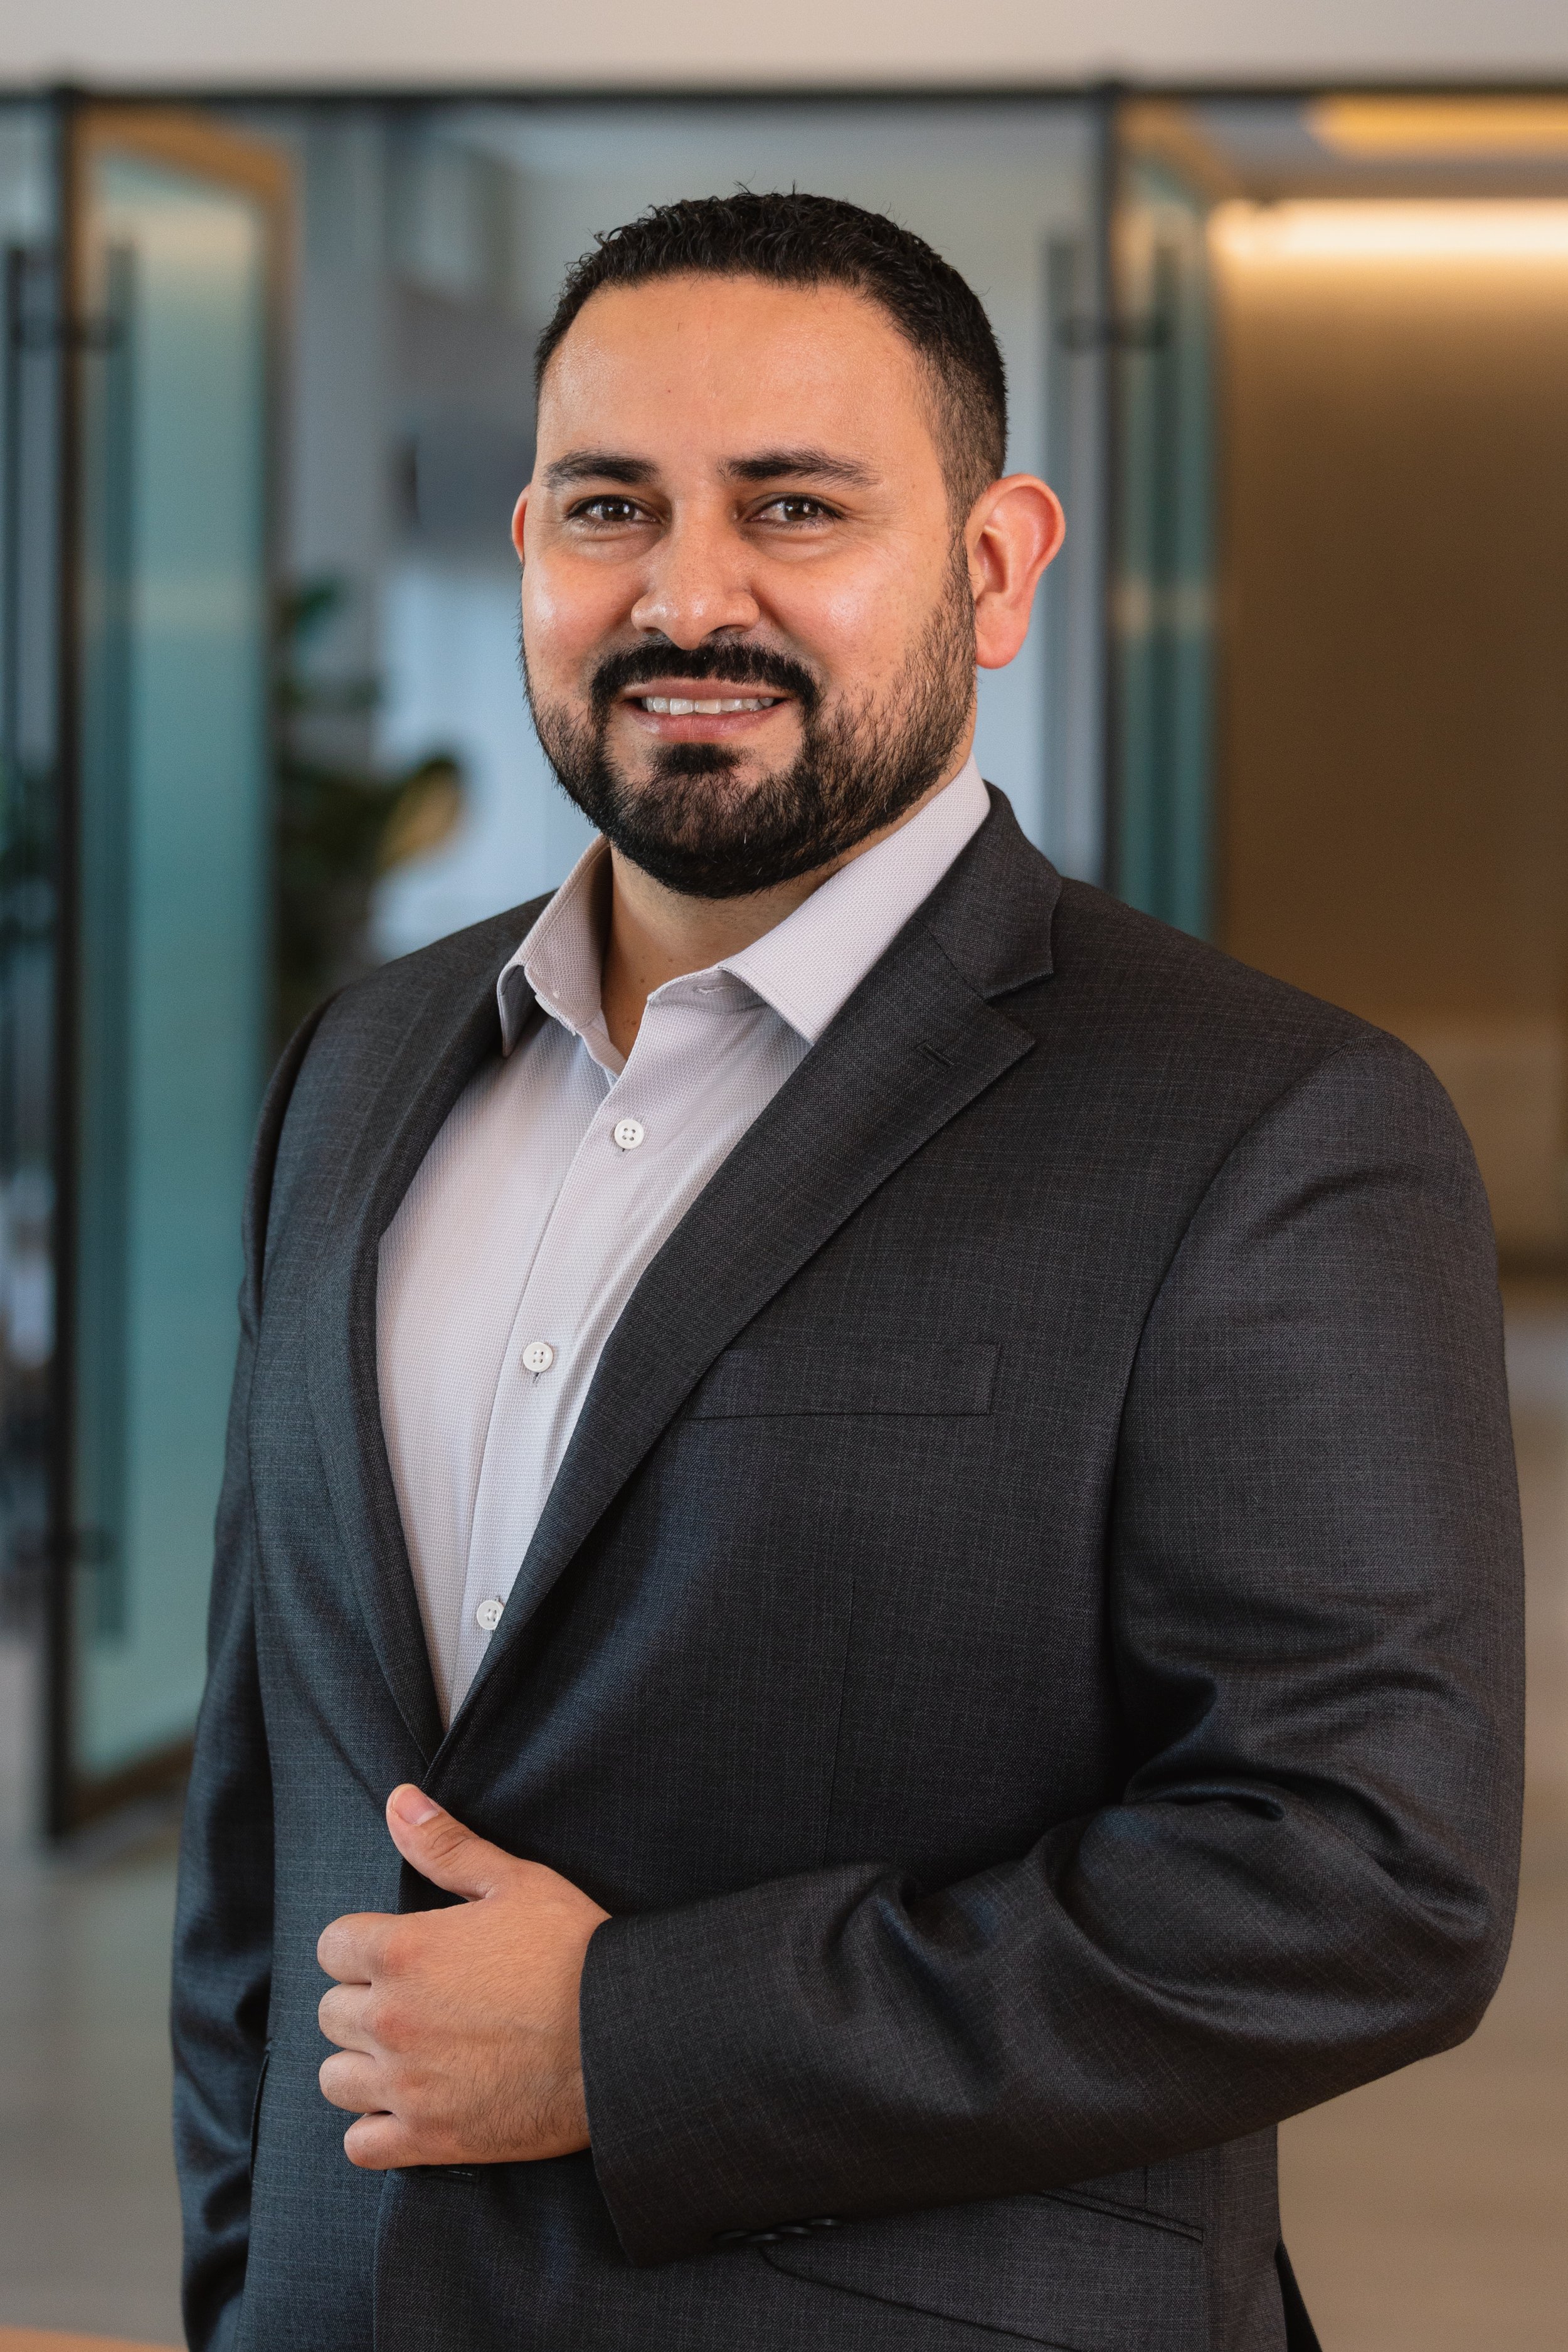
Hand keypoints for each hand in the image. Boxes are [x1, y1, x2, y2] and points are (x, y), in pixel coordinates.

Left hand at [316, 1785, 608, 2169]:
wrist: (622, 2035)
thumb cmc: (573, 1949)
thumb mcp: (515, 1881)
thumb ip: (445, 1845)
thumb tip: (397, 1801)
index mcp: (402, 1952)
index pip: (332, 1947)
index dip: (363, 1946)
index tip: (400, 1953)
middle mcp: (390, 2020)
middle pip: (330, 2012)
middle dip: (365, 2002)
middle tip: (416, 2001)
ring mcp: (405, 2084)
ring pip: (335, 2078)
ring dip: (362, 2065)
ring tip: (407, 2054)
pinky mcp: (427, 2139)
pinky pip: (360, 2145)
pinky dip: (376, 2131)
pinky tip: (410, 2107)